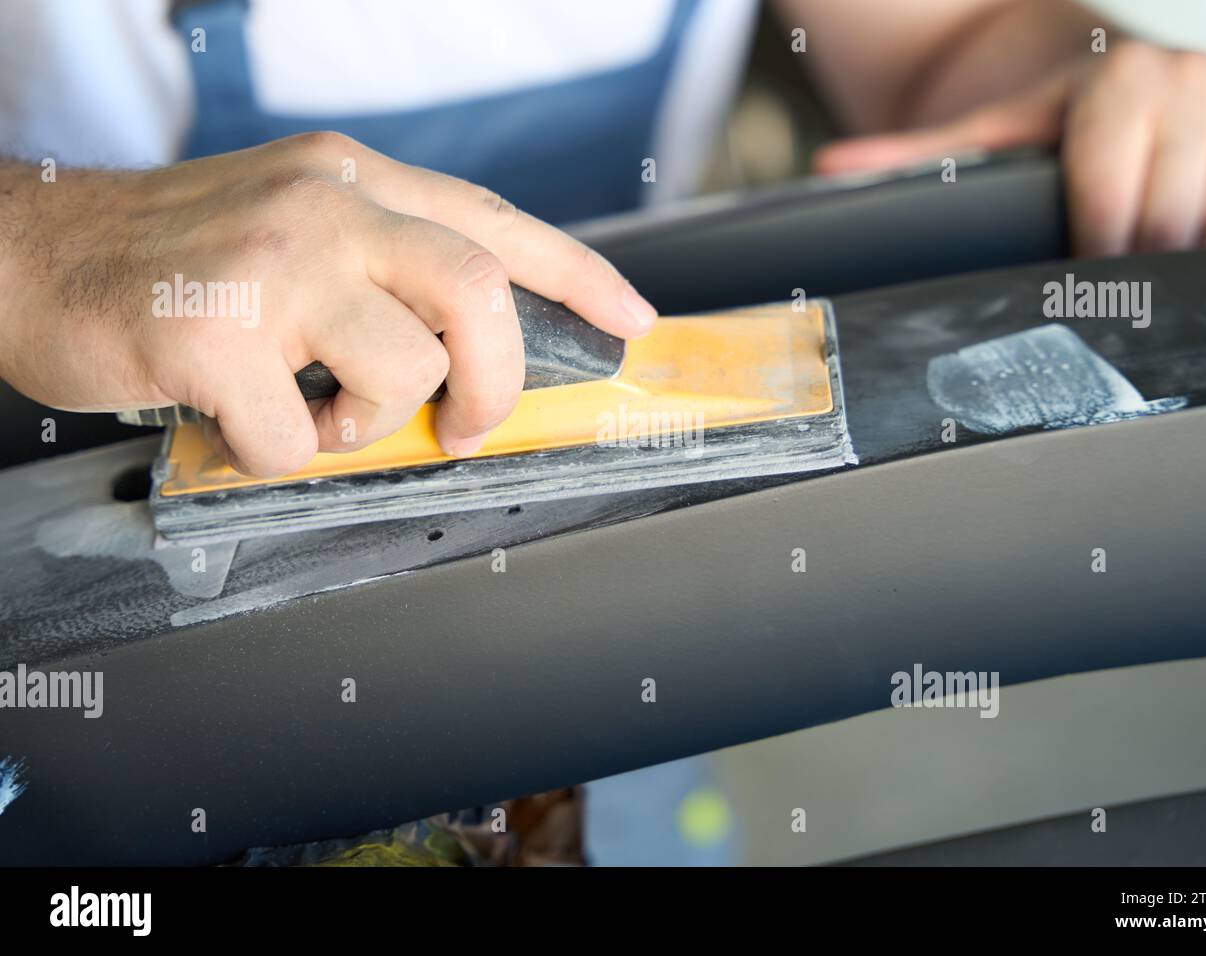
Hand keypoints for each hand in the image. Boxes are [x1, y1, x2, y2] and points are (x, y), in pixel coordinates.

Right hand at [0, 132, 656, 475]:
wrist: (31, 252)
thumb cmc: (173, 257)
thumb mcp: (292, 225)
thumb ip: (380, 269)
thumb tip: (468, 352)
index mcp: (354, 182)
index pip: (498, 222)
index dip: (580, 275)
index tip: (631, 320)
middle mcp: (325, 207)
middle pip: (480, 295)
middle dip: (493, 383)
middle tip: (464, 425)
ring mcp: (270, 267)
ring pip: (400, 374)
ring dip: (364, 424)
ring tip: (308, 413)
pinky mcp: (213, 334)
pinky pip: (296, 441)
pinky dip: (276, 457)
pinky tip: (237, 423)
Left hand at [815, 42, 1205, 255]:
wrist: (1137, 76)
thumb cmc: (1062, 119)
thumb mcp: (997, 135)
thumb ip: (919, 156)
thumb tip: (832, 170)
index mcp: (1122, 82)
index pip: (1115, 199)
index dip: (1098, 256)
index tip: (1086, 284)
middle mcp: (1198, 79)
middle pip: (1179, 218)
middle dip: (1148, 267)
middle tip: (1125, 291)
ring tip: (1170, 269)